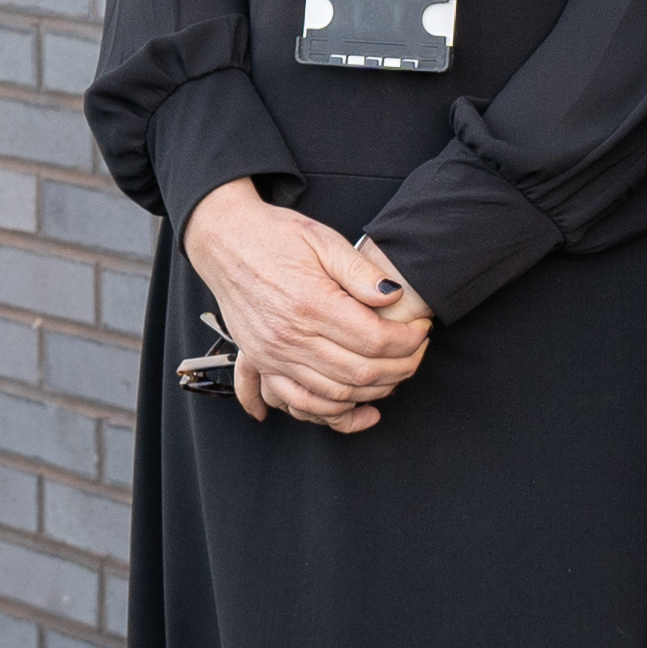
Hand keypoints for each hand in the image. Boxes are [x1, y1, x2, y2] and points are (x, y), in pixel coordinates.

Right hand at [183, 181, 431, 430]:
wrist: (225, 240)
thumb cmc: (275, 235)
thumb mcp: (324, 239)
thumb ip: (361, 271)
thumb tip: (395, 296)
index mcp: (311, 302)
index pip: (375, 340)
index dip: (408, 341)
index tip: (422, 330)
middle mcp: (291, 336)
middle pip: (360, 373)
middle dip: (401, 368)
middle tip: (417, 352)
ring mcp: (273, 355)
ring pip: (335, 395)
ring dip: (372, 392)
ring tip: (394, 373)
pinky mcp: (262, 362)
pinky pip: (299, 402)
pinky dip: (330, 412)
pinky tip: (355, 406)